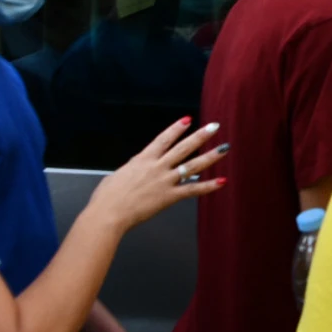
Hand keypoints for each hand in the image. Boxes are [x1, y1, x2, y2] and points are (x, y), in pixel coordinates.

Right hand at [89, 117, 227, 230]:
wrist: (108, 212)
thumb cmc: (107, 196)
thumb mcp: (118, 175)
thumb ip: (131, 170)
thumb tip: (134, 170)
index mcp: (142, 159)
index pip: (163, 139)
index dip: (176, 128)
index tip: (188, 119)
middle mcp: (157, 167)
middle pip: (183, 147)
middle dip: (200, 136)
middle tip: (214, 127)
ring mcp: (165, 181)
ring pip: (193, 165)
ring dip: (211, 156)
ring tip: (225, 148)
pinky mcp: (169, 197)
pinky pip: (193, 190)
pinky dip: (208, 186)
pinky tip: (222, 181)